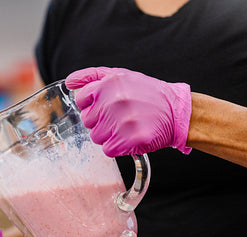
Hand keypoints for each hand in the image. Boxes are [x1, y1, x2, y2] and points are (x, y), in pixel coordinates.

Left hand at [65, 67, 191, 155]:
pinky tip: (130, 137)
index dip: (93, 104)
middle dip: (100, 121)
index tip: (107, 105)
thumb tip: (70, 82)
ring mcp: (122, 121)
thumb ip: (92, 76)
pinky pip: (109, 150)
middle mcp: (114, 101)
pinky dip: (118, 147)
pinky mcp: (131, 140)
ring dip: (109, 135)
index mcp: (109, 83)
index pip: (81, 99)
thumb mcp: (120, 75)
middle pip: (87, 120)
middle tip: (120, 116)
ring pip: (96, 137)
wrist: (176, 111)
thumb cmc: (147, 93)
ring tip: (127, 126)